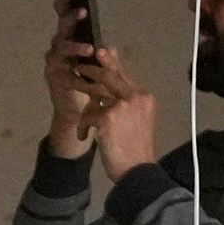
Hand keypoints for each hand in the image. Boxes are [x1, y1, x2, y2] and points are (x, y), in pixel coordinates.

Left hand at [50, 37, 157, 171]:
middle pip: (110, 75)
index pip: (125, 74)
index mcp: (145, 98)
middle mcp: (136, 97)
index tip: (100, 52)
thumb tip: (111, 89)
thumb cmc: (137, 150)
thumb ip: (127, 103)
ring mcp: (123, 106)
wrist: (137, 172)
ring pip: (96, 93)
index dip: (111, 63)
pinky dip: (84, 126)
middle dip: (92, 68)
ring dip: (84, 96)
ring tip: (77, 97)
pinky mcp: (108, 117)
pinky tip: (85, 136)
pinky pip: (89, 114)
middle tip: (80, 65)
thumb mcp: (137, 122)